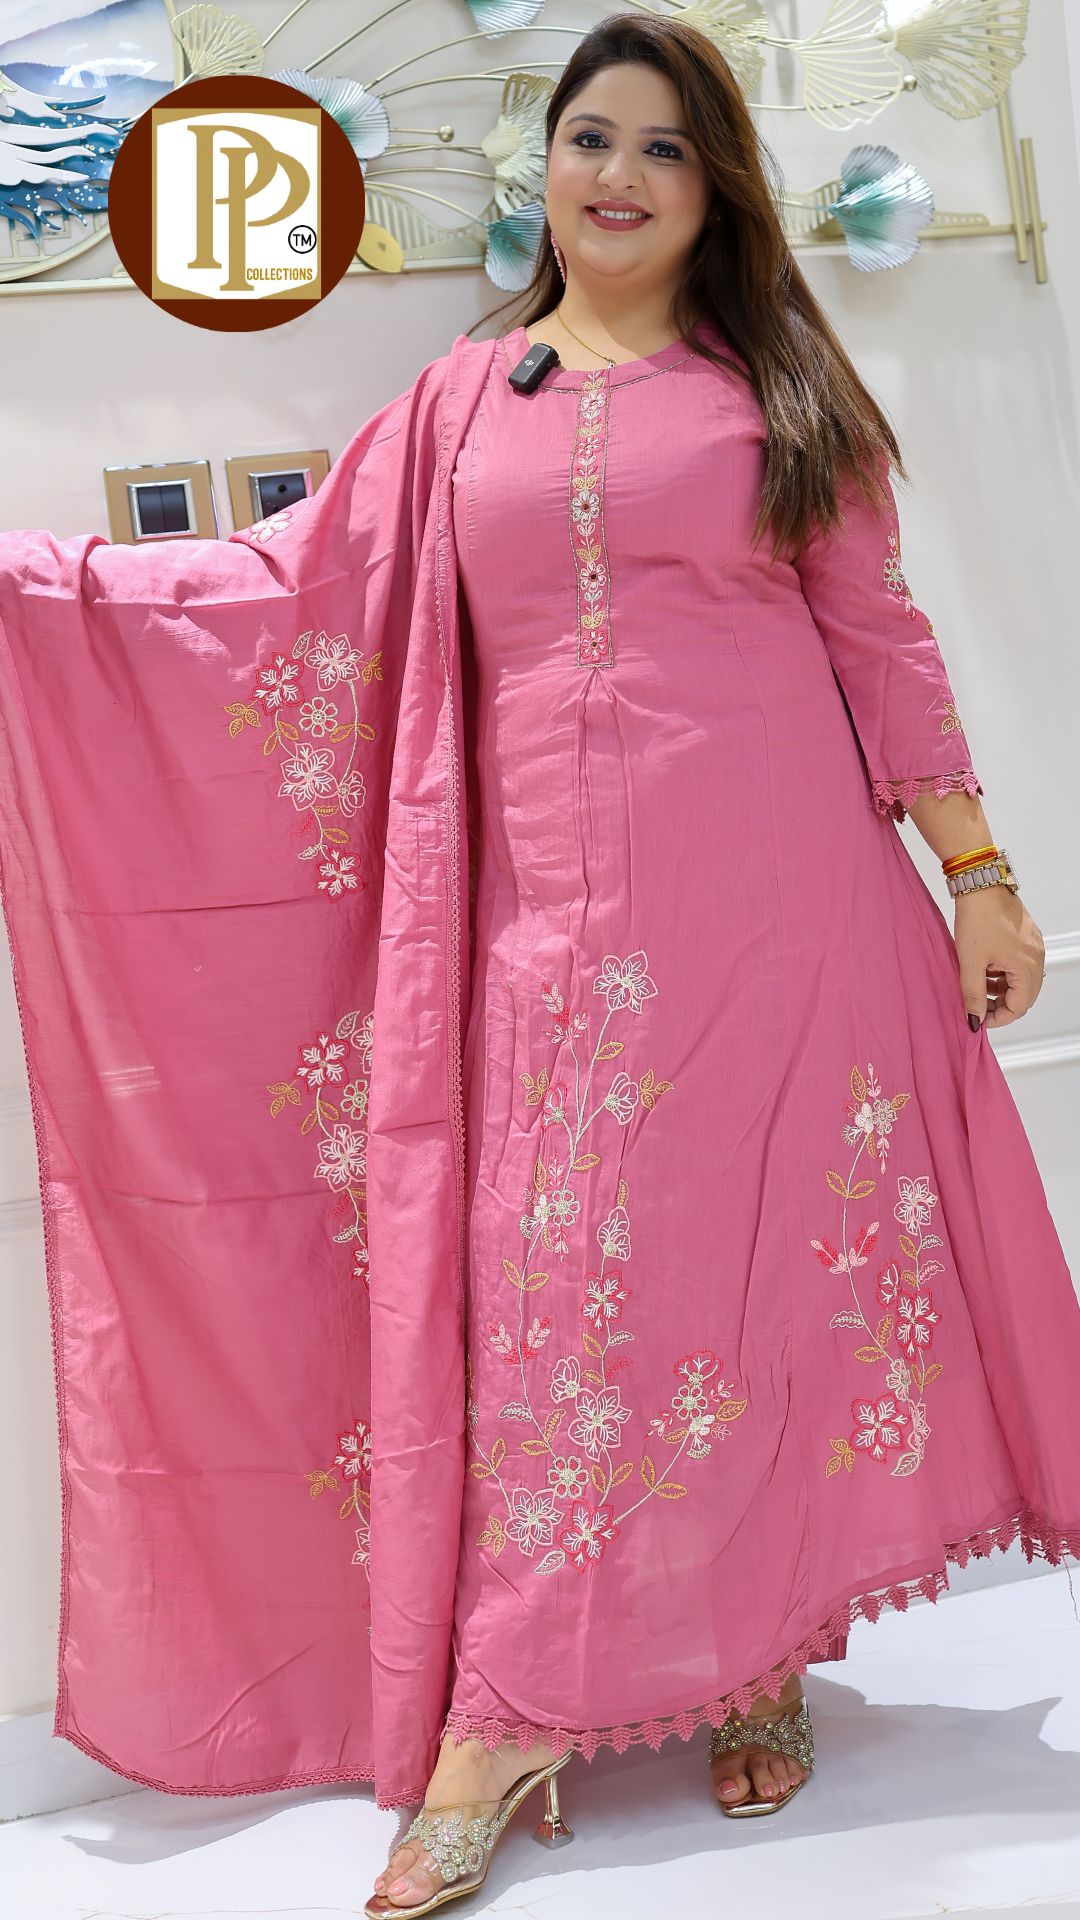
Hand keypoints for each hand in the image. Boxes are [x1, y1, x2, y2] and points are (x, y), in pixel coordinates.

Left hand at [952, 888, 1044, 1029]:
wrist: (980, 884)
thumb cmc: (977, 918)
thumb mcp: (970, 962)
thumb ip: (973, 994)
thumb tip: (975, 1019)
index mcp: (1027, 965)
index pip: (1020, 1006)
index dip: (999, 1018)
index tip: (979, 1019)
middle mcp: (1036, 956)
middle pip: (1025, 995)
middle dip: (1002, 1005)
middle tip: (979, 1007)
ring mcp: (1033, 945)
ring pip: (1022, 980)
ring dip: (1002, 989)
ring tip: (978, 986)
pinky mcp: (1026, 937)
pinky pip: (1020, 964)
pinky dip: (1004, 973)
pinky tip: (985, 969)